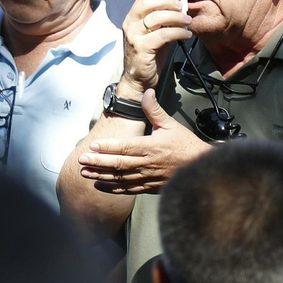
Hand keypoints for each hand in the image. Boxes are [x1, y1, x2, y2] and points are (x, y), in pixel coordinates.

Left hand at [78, 90, 210, 193]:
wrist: (201, 167)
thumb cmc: (185, 145)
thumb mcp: (171, 124)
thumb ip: (155, 110)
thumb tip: (147, 92)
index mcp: (152, 147)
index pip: (126, 146)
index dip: (108, 146)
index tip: (92, 146)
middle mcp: (148, 164)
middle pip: (119, 164)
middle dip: (98, 162)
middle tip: (82, 160)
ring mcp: (147, 178)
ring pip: (120, 178)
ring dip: (101, 175)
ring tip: (84, 172)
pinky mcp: (149, 187)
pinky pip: (128, 189)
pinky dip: (113, 188)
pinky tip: (99, 185)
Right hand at [119, 0, 192, 96]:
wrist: (138, 79)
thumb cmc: (149, 54)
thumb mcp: (155, 32)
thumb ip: (163, 18)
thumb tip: (180, 4)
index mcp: (132, 17)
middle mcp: (130, 24)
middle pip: (148, 3)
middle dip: (168, 0)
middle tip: (183, 5)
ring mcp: (134, 36)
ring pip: (156, 17)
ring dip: (176, 16)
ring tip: (188, 20)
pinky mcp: (141, 49)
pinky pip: (162, 35)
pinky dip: (177, 32)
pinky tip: (186, 34)